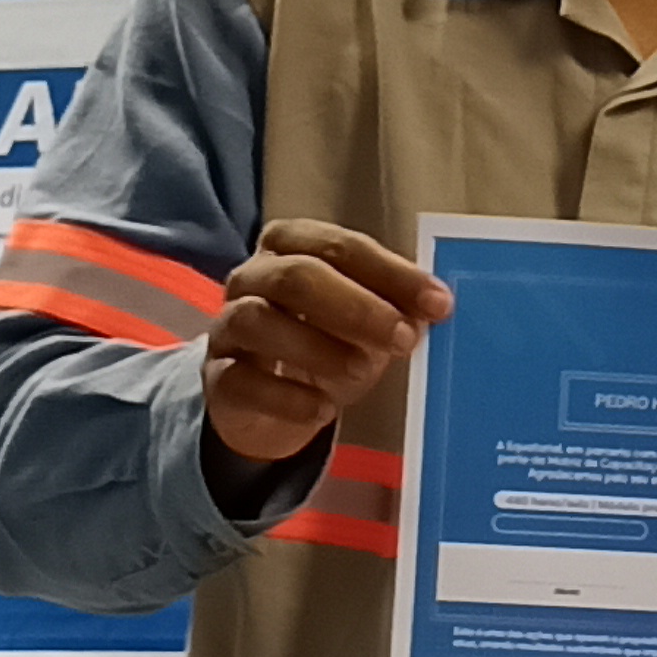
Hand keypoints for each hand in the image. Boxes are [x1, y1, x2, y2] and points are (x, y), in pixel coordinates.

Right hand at [202, 220, 453, 463]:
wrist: (267, 401)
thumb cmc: (323, 343)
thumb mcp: (364, 322)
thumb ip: (395, 309)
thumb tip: (435, 308)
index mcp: (292, 245)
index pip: (341, 247)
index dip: (391, 273)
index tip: (439, 304)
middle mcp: (252, 276)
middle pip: (296, 276)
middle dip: (356, 307)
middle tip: (403, 339)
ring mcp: (228, 325)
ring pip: (259, 320)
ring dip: (317, 347)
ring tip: (362, 373)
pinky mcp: (217, 377)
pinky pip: (242, 381)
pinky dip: (287, 398)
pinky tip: (322, 411)